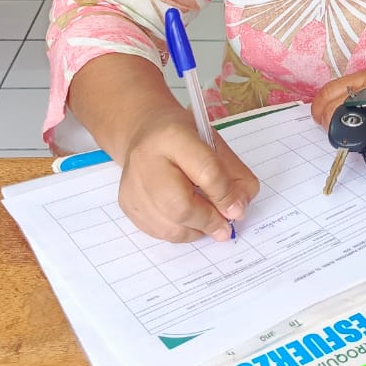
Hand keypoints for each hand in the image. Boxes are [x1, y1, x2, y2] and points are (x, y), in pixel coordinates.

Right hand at [118, 106, 258, 242]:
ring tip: (208, 223)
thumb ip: (234, 175)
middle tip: (225, 228)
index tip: (238, 211)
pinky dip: (180, 232)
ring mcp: (132, 184)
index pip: (205, 172)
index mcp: (173, 136)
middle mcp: (146, 159)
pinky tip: (188, 221)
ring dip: (196, 230)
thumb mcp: (215, 144)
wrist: (144, 132)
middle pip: (180, 205)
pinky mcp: (126, 203)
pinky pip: (158, 231)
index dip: (225, 196)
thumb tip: (239, 210)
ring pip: (168, 225)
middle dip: (208, 221)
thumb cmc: (184, 138)